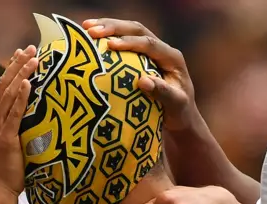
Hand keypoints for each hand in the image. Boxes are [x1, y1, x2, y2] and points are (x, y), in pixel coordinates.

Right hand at [0, 45, 37, 195]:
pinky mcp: (7, 138)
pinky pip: (15, 113)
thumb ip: (14, 128)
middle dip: (17, 65)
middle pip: (4, 86)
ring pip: (9, 95)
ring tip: (34, 58)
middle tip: (31, 48)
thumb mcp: (8, 143)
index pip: (1, 89)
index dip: (11, 70)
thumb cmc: (6, 171)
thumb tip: (30, 116)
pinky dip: (21, 97)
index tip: (20, 55)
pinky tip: (27, 83)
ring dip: (21, 74)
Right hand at [82, 18, 196, 130]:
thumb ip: (162, 92)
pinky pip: (123, 44)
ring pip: (128, 32)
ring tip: (86, 27)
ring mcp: (149, 52)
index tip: (110, 45)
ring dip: (107, 27)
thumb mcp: (176, 105)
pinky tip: (89, 39)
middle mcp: (161, 49)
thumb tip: (142, 80)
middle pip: (137, 30)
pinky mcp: (140, 58)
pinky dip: (106, 38)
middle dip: (114, 27)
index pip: (149, 43)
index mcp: (171, 57)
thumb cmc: (179, 112)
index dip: (129, 42)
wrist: (180, 115)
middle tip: (91, 30)